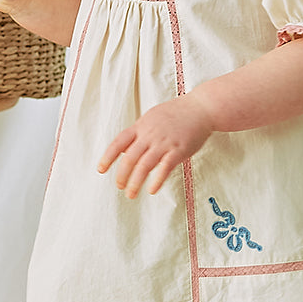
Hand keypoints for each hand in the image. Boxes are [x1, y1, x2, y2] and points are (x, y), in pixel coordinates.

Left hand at [99, 93, 214, 197]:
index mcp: (141, 126)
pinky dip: (157, 180)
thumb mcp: (152, 117)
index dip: (108, 157)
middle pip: (129, 158)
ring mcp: (164, 142)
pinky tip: (152, 190)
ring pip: (144, 165)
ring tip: (131, 194)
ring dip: (135, 182)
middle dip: (122, 175)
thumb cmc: (177, 113)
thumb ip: (138, 133)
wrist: (201, 107)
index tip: (101, 170)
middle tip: (120, 187)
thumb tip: (123, 149)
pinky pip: (165, 168)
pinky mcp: (179, 150)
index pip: (118, 142)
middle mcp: (150, 135)